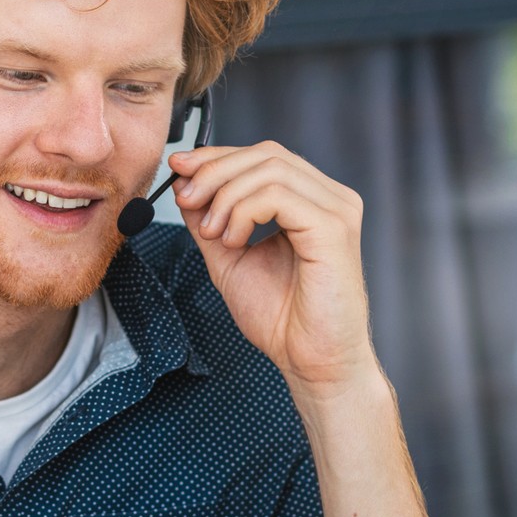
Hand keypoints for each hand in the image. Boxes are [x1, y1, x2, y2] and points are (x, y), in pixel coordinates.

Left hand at [169, 142, 374, 392]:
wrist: (310, 362)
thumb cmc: (282, 319)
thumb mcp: (230, 258)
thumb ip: (211, 220)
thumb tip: (185, 184)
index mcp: (312, 201)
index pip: (264, 156)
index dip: (218, 156)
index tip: (180, 168)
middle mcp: (330, 199)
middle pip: (267, 154)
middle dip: (216, 170)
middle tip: (187, 198)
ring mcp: (336, 211)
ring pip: (271, 169)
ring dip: (227, 196)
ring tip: (213, 233)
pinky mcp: (333, 229)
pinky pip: (278, 196)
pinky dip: (244, 211)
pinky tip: (234, 240)